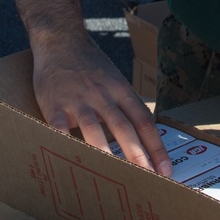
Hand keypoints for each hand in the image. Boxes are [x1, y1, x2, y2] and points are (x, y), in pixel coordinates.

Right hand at [31, 31, 172, 176]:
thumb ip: (126, 105)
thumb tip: (144, 137)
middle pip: (123, 127)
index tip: (165, 169)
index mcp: (120, 90)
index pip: (144, 121)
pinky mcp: (54, 104)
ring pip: (94, 129)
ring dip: (105, 153)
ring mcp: (77, 100)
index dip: (156, 146)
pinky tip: (71, 160)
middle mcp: (102, 95)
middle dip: (137, 155)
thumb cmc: (90, 65)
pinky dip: (66, 144)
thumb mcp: (114, 79)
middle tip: (147, 178)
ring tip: (114, 176)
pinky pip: (60, 128)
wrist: (60, 40)